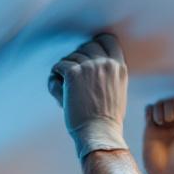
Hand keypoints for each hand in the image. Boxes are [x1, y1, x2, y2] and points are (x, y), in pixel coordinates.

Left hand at [48, 32, 130, 159]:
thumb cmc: (106, 119)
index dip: (95, 44)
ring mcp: (89, 67)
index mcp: (119, 67)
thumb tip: (89, 62)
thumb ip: (109, 74)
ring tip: (64, 86)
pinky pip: (58, 66)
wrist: (99, 133)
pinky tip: (57, 86)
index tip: (87, 55)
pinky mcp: (73, 74)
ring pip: (70, 57)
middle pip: (86, 46)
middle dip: (78, 58)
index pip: (107, 40)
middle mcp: (105, 63)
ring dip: (65, 69)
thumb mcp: (118, 91)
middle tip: (73, 75)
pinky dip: (55, 77)